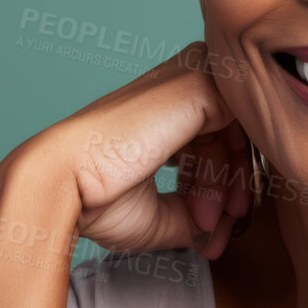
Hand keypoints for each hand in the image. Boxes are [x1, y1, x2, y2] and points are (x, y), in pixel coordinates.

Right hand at [7, 41, 255, 258]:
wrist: (64, 183)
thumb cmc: (96, 196)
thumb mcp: (158, 211)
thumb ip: (194, 214)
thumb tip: (219, 234)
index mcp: (165, 100)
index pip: (218, 136)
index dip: (220, 185)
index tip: (212, 228)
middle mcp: (179, 78)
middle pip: (234, 133)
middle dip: (230, 188)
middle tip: (218, 230)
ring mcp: (191, 74)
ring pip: (240, 132)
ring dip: (228, 187)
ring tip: (206, 225)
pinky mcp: (200, 82)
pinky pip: (243, 127)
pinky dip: (231, 173)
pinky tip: (208, 208)